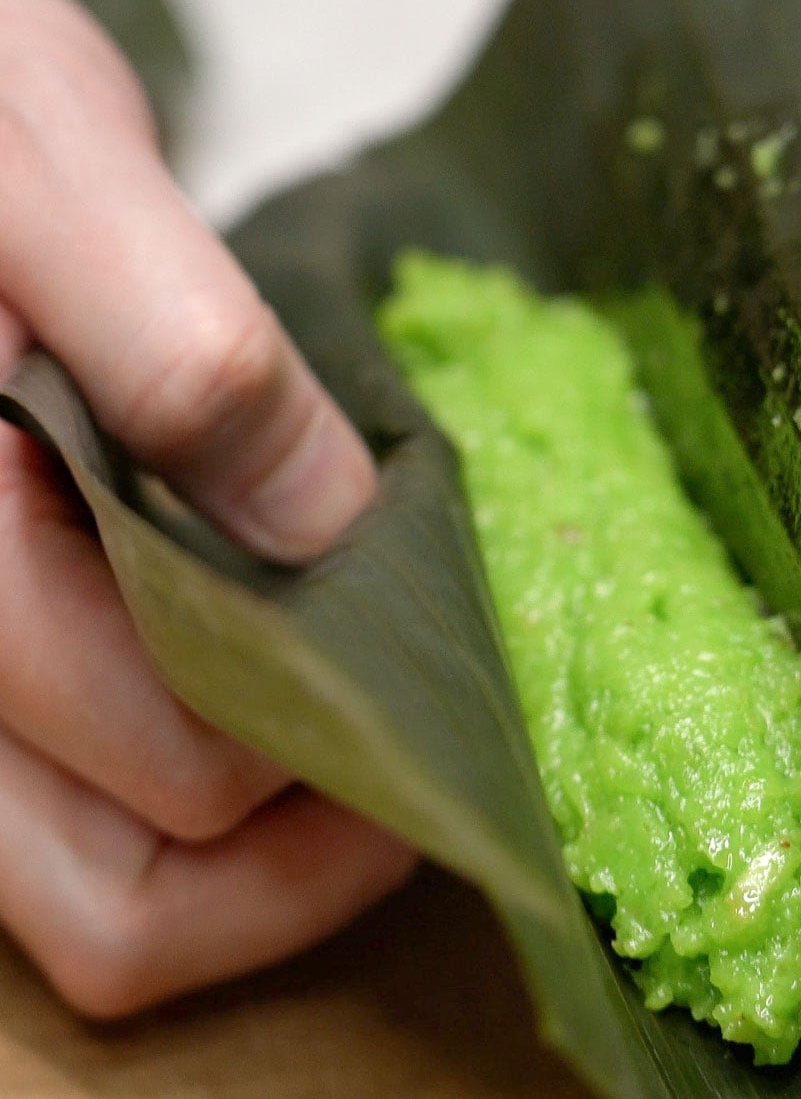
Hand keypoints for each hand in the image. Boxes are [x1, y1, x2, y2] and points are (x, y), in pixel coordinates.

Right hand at [0, 0, 415, 1016]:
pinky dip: (220, 844)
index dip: (333, 745)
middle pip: (129, 899)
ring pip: (104, 911)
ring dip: (264, 868)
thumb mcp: (58, 188)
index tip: (443, 678)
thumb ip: (177, 348)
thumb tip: (322, 528)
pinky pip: (90, 860)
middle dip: (310, 831)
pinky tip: (295, 724)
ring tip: (373, 753)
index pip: (169, 760)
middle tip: (425, 732)